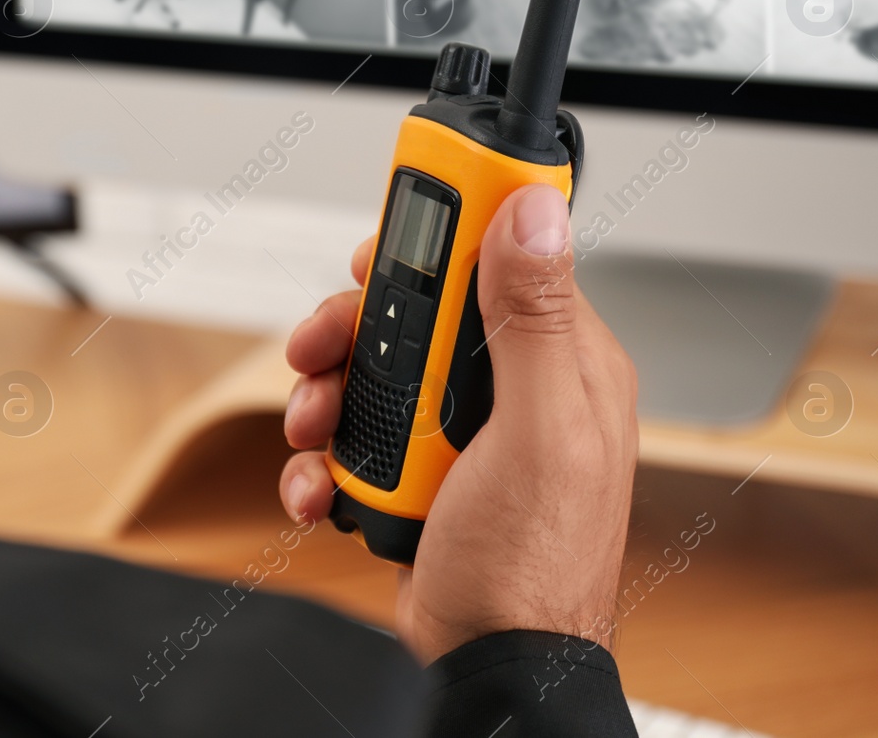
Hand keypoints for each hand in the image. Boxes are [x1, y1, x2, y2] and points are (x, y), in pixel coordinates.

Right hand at [279, 184, 637, 663]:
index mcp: (561, 360)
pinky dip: (327, 457)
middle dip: (356, 327)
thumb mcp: (540, 431)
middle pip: (417, 310)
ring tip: (315, 430)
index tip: (384, 234)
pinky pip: (359, 433)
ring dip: (329, 396)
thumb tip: (535, 215)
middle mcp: (513, 385)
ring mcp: (463, 428)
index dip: (441, 232)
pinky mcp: (422, 468)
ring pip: (375, 368)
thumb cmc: (534, 567)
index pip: (500, 255)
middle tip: (320, 349)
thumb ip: (534, 321)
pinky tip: (323, 485)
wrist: (494, 662)